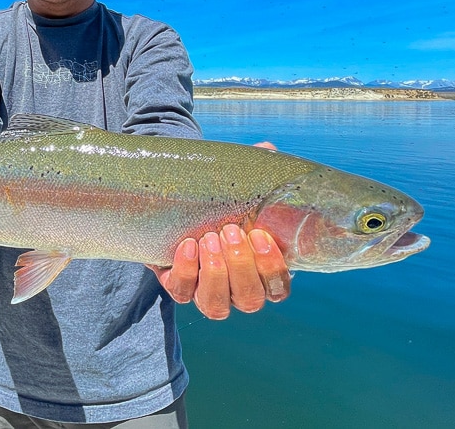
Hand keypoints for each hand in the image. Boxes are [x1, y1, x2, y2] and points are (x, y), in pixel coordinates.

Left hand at [149, 139, 287, 318]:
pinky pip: (182, 293)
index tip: (260, 235)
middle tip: (230, 230)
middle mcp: (237, 288)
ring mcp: (207, 291)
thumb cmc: (220, 198)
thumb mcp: (240, 185)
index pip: (278, 288)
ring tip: (208, 237)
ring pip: (217, 306)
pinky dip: (186, 271)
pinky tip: (187, 245)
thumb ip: (258, 170)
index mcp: (261, 270)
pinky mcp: (178, 286)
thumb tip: (267, 149)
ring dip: (215, 273)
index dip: (272, 268)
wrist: (176, 201)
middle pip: (249, 300)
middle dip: (240, 266)